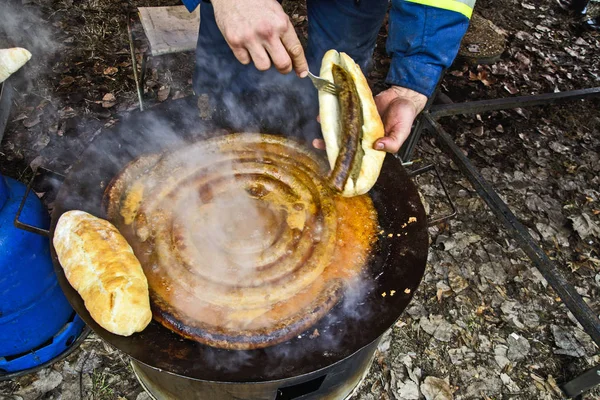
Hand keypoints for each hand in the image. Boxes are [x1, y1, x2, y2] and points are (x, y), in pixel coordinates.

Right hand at [211, 0, 308, 76]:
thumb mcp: (277, 13)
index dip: (301, 65)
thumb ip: (285, 34)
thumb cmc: (257, 2)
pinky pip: (245, 61)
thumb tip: (293, 57)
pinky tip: (246, 43)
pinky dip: (247, 56)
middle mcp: (267, 32)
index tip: (302, 73)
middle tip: (282, 66)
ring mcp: (250, 38)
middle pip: (282, 64)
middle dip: (284, 68)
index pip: (295, 50)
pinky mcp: (234, 41)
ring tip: (260, 48)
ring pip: (263, 66)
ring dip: (264, 61)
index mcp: (281, 23)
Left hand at [312, 86, 426, 152]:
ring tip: (319, 124)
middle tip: (317, 143)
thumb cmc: (405, 116)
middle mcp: (363, 136)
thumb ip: (393, 142)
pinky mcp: (356, 110)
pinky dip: (334, 112)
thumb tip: (377, 146)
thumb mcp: (402, 132)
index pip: (356, 156)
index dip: (344, 160)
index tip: (333, 163)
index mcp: (373, 145)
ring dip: (328, 129)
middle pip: (343, 143)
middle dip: (329, 145)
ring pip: (340, 129)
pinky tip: (325, 112)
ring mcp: (358, 123)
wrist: (403, 96)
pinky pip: (342, 112)